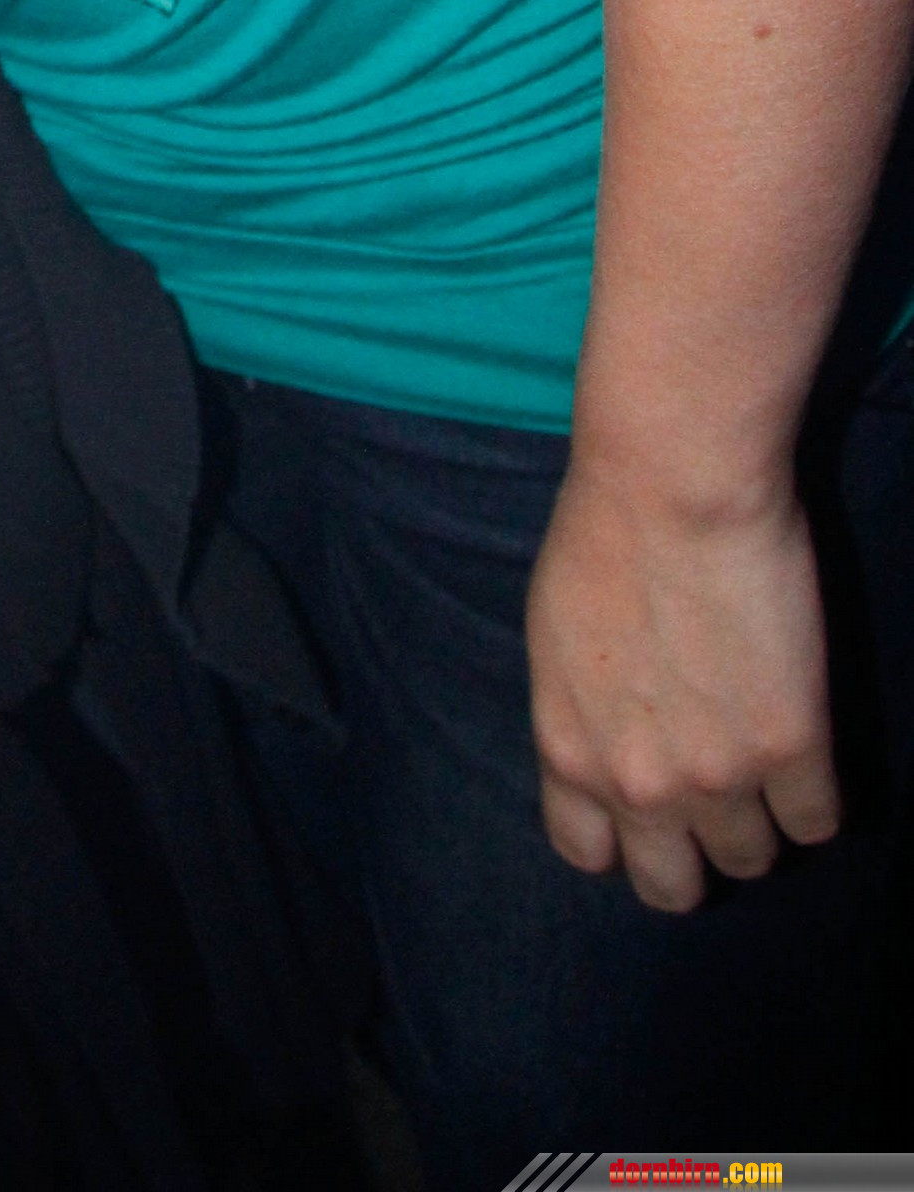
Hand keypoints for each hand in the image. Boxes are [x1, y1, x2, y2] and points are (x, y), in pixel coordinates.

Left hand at [526, 451, 839, 908]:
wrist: (674, 485)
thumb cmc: (603, 535)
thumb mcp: (556, 639)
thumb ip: (580, 715)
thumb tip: (607, 754)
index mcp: (568, 751)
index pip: (588, 854)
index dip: (622, 839)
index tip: (646, 812)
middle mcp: (637, 783)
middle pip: (673, 886)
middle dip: (693, 851)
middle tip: (715, 803)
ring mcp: (718, 776)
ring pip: (753, 859)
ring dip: (760, 820)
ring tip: (762, 764)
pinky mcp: (792, 750)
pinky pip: (817, 822)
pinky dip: (815, 797)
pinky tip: (804, 748)